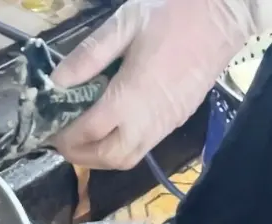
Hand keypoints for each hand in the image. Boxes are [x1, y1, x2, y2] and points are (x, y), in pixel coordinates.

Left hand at [49, 0, 265, 169]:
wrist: (225, 13)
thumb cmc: (172, 13)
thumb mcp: (124, 25)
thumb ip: (87, 56)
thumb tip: (55, 82)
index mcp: (130, 97)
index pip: (88, 132)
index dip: (64, 136)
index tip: (48, 128)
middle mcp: (147, 120)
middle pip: (107, 158)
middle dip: (79, 155)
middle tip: (62, 139)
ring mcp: (164, 124)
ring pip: (126, 159)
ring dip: (99, 157)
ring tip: (82, 138)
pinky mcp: (176, 121)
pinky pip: (143, 149)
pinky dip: (119, 149)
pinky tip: (108, 129)